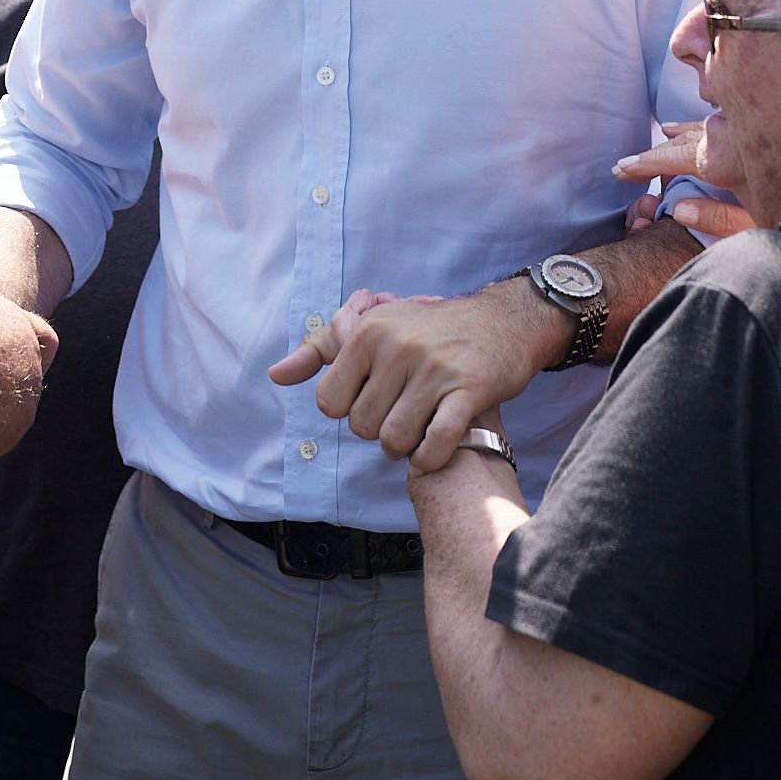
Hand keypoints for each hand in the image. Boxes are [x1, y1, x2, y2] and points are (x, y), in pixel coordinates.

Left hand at [270, 282, 556, 473]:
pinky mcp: (469, 391)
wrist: (504, 322)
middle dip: (378, 430)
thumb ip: (322, 350)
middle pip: (361, 426)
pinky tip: (435, 448)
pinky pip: (434, 444)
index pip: (329, 402)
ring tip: (418, 429)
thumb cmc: (429, 329)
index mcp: (369, 331)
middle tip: (401, 414)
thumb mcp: (375, 325)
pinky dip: (430, 457)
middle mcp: (399, 347)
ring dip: (405, 447)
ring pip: (394, 440)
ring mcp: (435, 370)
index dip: (349, 410)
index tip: (374, 398)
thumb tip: (276, 375)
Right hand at [613, 120, 758, 239]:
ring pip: (699, 128)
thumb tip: (679, 210)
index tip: (621, 170)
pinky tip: (695, 126)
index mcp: (720, 158)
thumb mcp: (754, 224)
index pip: (670, 159)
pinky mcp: (755, 124)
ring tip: (661, 135)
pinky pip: (717, 121)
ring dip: (677, 136)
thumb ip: (716, 219)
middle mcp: (726, 134)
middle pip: (680, 143)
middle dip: (653, 154)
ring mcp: (740, 125)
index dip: (643, 165)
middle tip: (628, 165)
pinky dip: (699, 125)